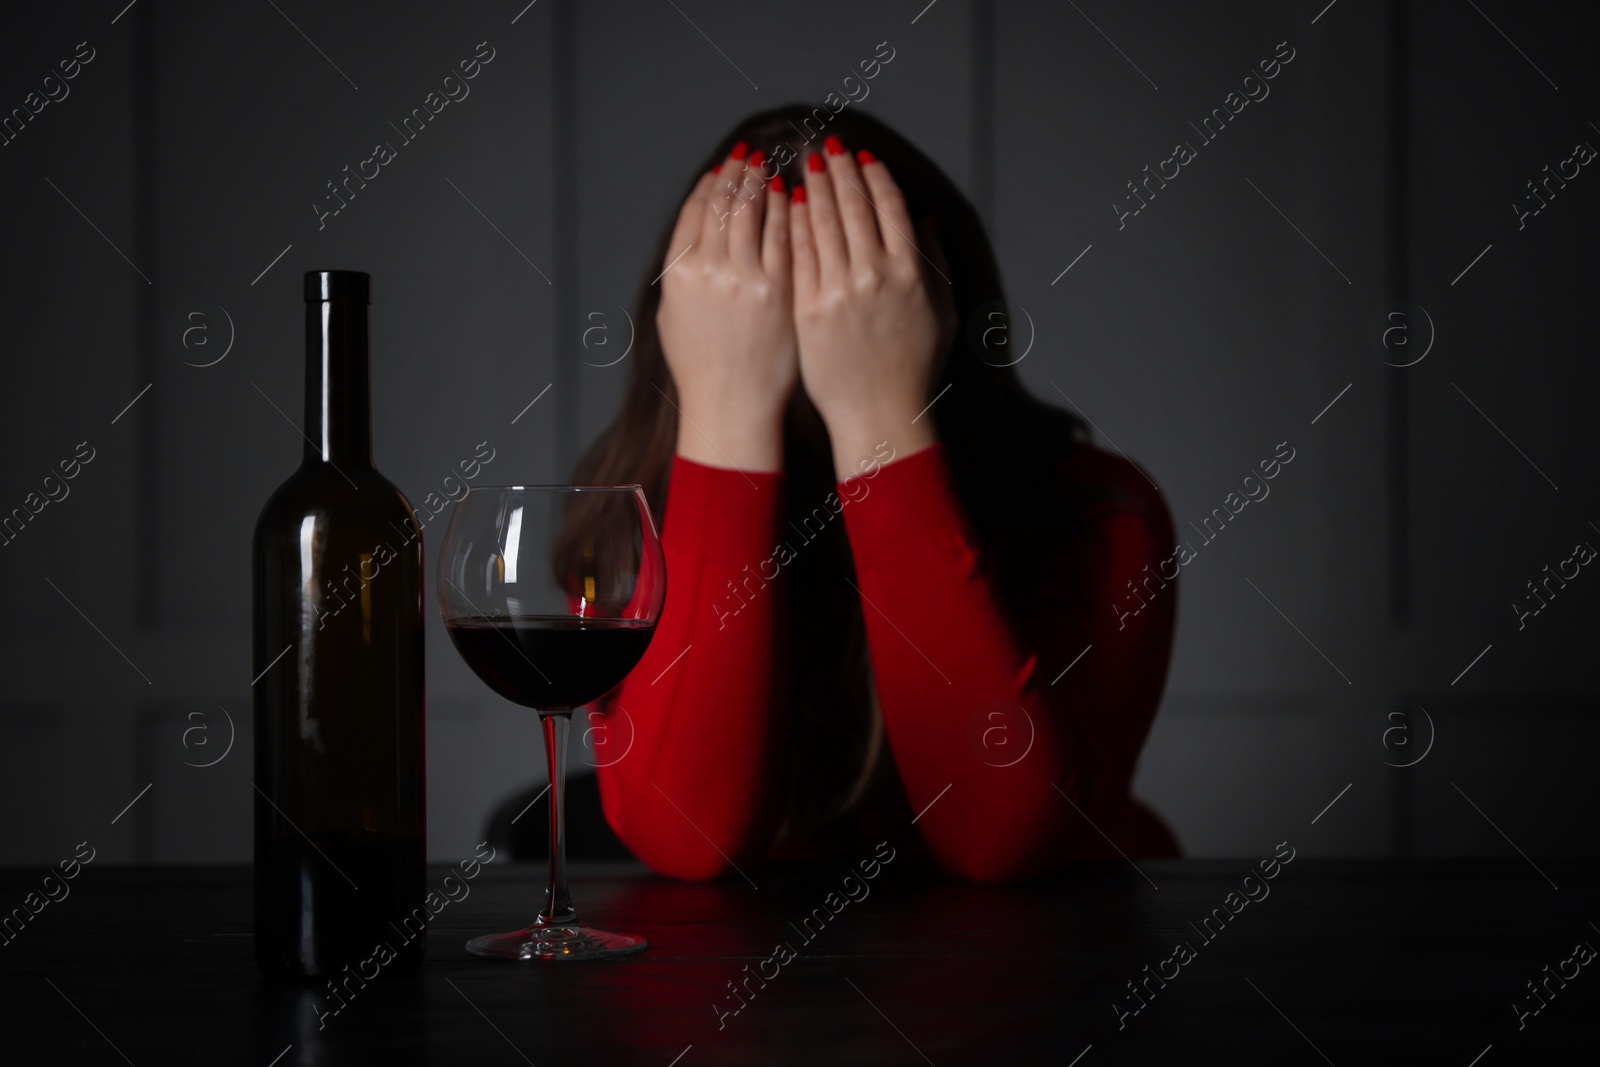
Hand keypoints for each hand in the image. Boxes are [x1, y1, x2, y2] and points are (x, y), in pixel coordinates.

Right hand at [656, 144, 795, 471]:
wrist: (733, 407)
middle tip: (752, 156)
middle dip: (741, 174)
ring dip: (765, 184)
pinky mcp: (782, 292)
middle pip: (727, 204)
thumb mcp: (672, 315)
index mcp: (680, 273)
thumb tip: (695, 233)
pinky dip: (790, 212)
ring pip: (758, 213)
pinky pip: (789, 238)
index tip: (724, 168)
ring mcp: (748, 280)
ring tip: (773, 168)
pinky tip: (795, 199)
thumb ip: (681, 271)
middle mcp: (711, 271)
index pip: (697, 211)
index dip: (712, 184)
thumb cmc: (702, 368)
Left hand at [790, 138, 943, 479]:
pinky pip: (796, 255)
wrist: (878, 414)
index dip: (873, 176)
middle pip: (852, 207)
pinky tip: (785, 205)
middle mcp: (874, 275)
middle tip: (826, 147)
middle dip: (838, 171)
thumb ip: (934, 260)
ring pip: (820, 224)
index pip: (889, 207)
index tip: (861, 156)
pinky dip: (790, 224)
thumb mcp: (941, 311)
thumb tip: (926, 218)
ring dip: (811, 188)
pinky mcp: (808, 309)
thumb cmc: (913, 367)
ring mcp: (838, 291)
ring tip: (803, 166)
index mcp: (909, 271)